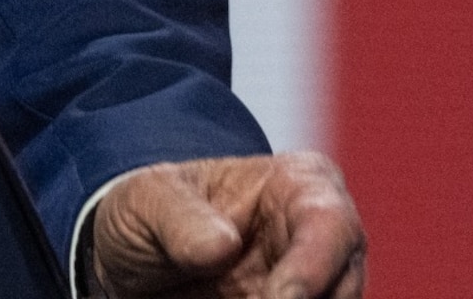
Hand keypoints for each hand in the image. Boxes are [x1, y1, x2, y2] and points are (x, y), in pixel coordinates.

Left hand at [83, 151, 364, 298]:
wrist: (130, 259)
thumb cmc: (148, 211)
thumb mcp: (147, 200)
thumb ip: (180, 218)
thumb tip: (224, 245)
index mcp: (298, 185)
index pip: (330, 224)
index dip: (312, 268)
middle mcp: (318, 240)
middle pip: (343, 286)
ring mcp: (311, 287)